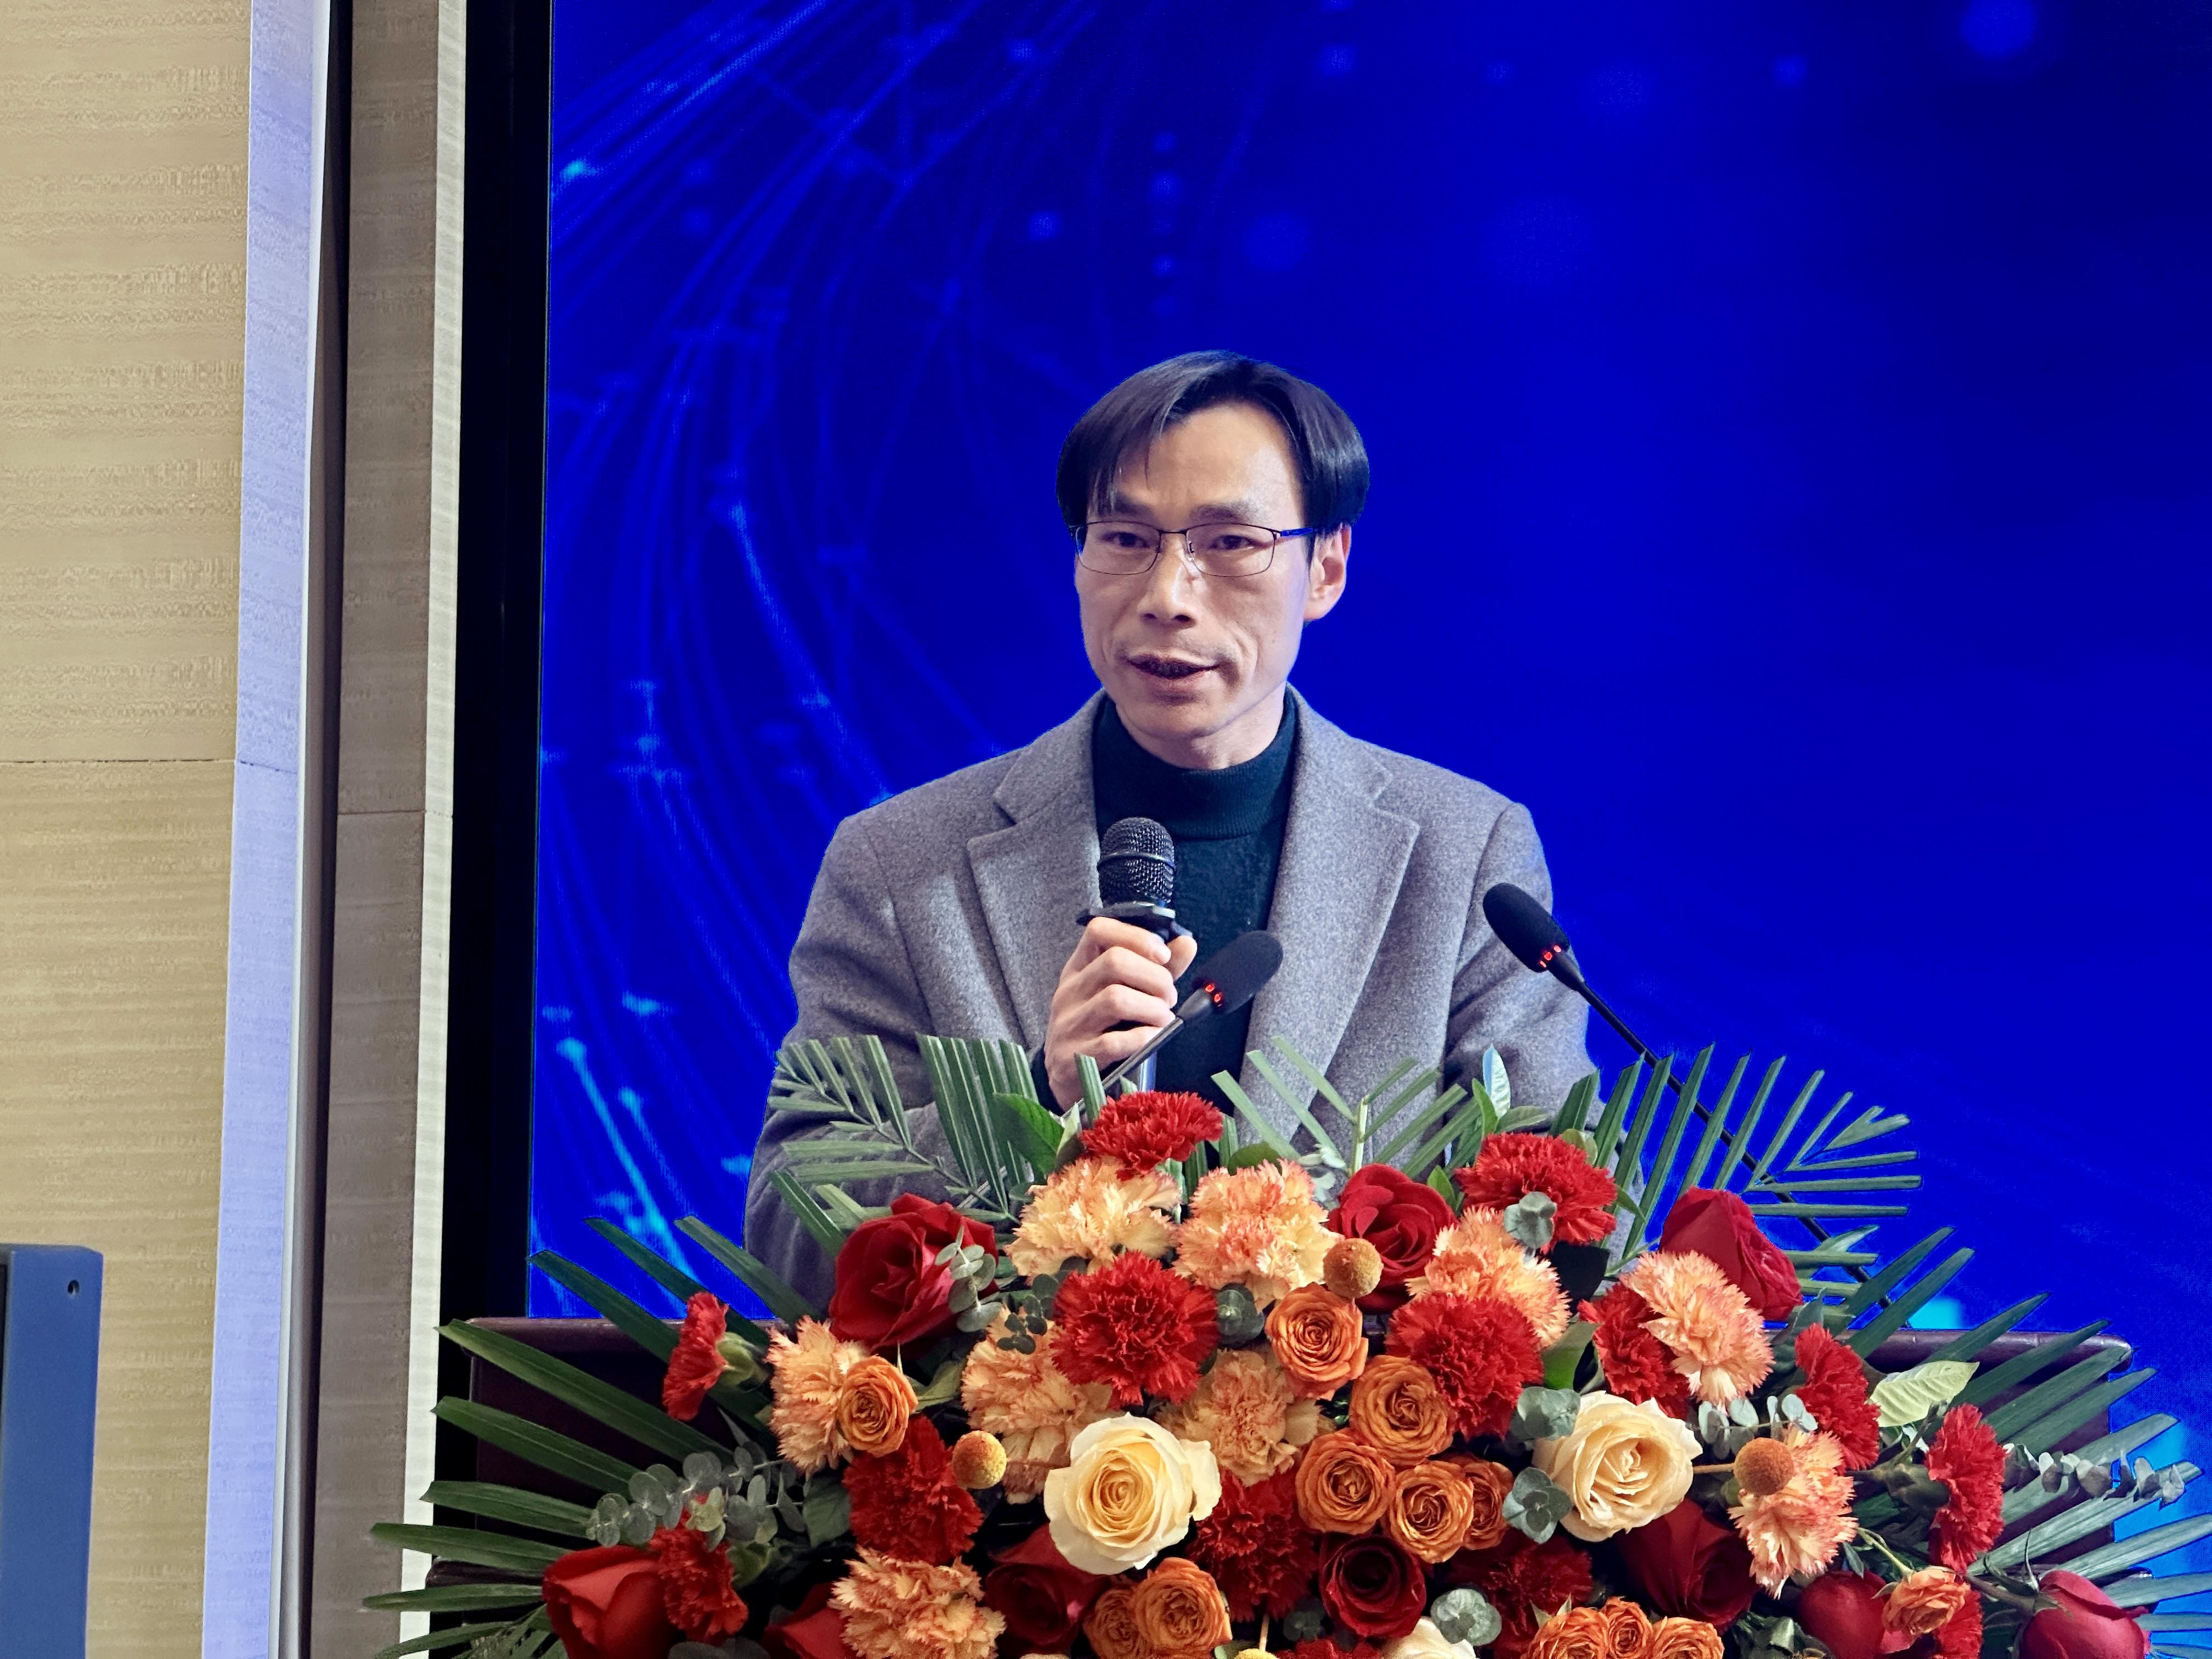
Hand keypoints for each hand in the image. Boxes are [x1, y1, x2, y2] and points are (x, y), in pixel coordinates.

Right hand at [1044, 918, 1199, 1107]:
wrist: (1066, 1077)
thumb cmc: (1099, 1028)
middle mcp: (1069, 991)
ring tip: (1162, 1018)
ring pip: (1115, 999)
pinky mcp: (1073, 1057)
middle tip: (1167, 996)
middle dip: (1154, 977)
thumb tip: (1186, 943)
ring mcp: (1068, 1024)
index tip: (1163, 955)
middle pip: (1114, 962)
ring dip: (1152, 1008)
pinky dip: (1142, 1038)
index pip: (1098, 931)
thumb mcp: (1120, 992)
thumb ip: (1155, 968)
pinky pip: (1113, 1042)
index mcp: (1079, 968)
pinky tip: (1152, 1038)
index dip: (1137, 936)